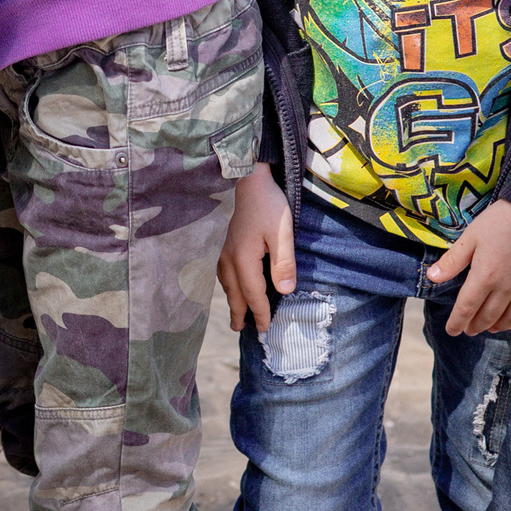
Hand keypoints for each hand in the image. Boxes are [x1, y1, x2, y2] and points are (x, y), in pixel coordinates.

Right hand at [219, 170, 296, 332]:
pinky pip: (225, 273)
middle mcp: (230, 258)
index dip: (260, 313)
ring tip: (237, 315)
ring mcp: (225, 250)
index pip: (252, 294)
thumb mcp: (283, 233)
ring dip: (232, 300)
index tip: (265, 329)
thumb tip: (285, 291)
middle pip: (234, 293)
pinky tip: (233, 286)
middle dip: (239, 313)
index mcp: (243, 259)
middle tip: (241, 330)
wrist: (251, 180)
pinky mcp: (227, 243)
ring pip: (227, 284)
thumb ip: (284, 263)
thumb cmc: (269, 206)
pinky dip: (229, 286)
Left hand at [427, 197, 510, 335]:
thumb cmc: (500, 220)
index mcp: (485, 277)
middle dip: (476, 326)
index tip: (451, 331)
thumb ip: (452, 261)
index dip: (457, 322)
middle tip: (468, 330)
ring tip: (489, 328)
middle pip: (488, 316)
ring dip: (498, 326)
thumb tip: (431, 278)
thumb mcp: (470, 237)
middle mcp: (506, 288)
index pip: (467, 308)